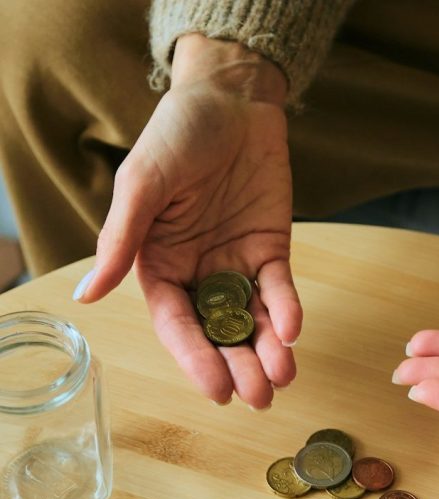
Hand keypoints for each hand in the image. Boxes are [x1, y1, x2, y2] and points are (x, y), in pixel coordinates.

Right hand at [74, 35, 299, 408]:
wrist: (232, 100)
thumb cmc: (176, 135)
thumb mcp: (142, 184)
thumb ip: (121, 240)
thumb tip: (86, 295)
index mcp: (160, 266)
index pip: (176, 324)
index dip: (195, 359)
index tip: (217, 391)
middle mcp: (199, 274)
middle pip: (219, 332)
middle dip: (239, 366)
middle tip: (259, 398)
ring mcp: (238, 265)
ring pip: (253, 320)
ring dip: (268, 351)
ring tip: (282, 379)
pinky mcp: (271, 251)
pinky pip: (279, 288)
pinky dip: (288, 310)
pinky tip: (292, 331)